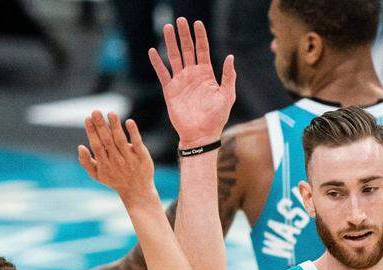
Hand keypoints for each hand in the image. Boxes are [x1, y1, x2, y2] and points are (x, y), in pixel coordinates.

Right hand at [79, 111, 157, 205]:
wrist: (137, 191)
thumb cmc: (114, 180)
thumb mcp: (97, 175)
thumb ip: (86, 162)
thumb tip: (80, 146)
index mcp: (104, 165)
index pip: (96, 146)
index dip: (92, 132)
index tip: (87, 118)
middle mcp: (116, 161)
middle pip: (107, 141)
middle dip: (100, 126)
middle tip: (95, 111)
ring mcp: (130, 159)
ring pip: (121, 140)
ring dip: (115, 126)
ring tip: (111, 113)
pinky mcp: (142, 156)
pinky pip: (137, 143)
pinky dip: (133, 132)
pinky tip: (129, 122)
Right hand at [148, 18, 235, 147]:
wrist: (201, 135)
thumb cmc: (216, 118)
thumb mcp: (227, 96)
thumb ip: (228, 76)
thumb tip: (230, 56)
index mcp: (206, 74)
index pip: (203, 50)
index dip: (200, 36)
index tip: (197, 22)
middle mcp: (192, 75)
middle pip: (187, 49)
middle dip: (184, 34)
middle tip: (180, 20)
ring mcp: (181, 82)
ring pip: (174, 57)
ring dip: (170, 42)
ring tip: (167, 27)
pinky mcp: (170, 91)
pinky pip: (162, 74)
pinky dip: (157, 63)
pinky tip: (153, 51)